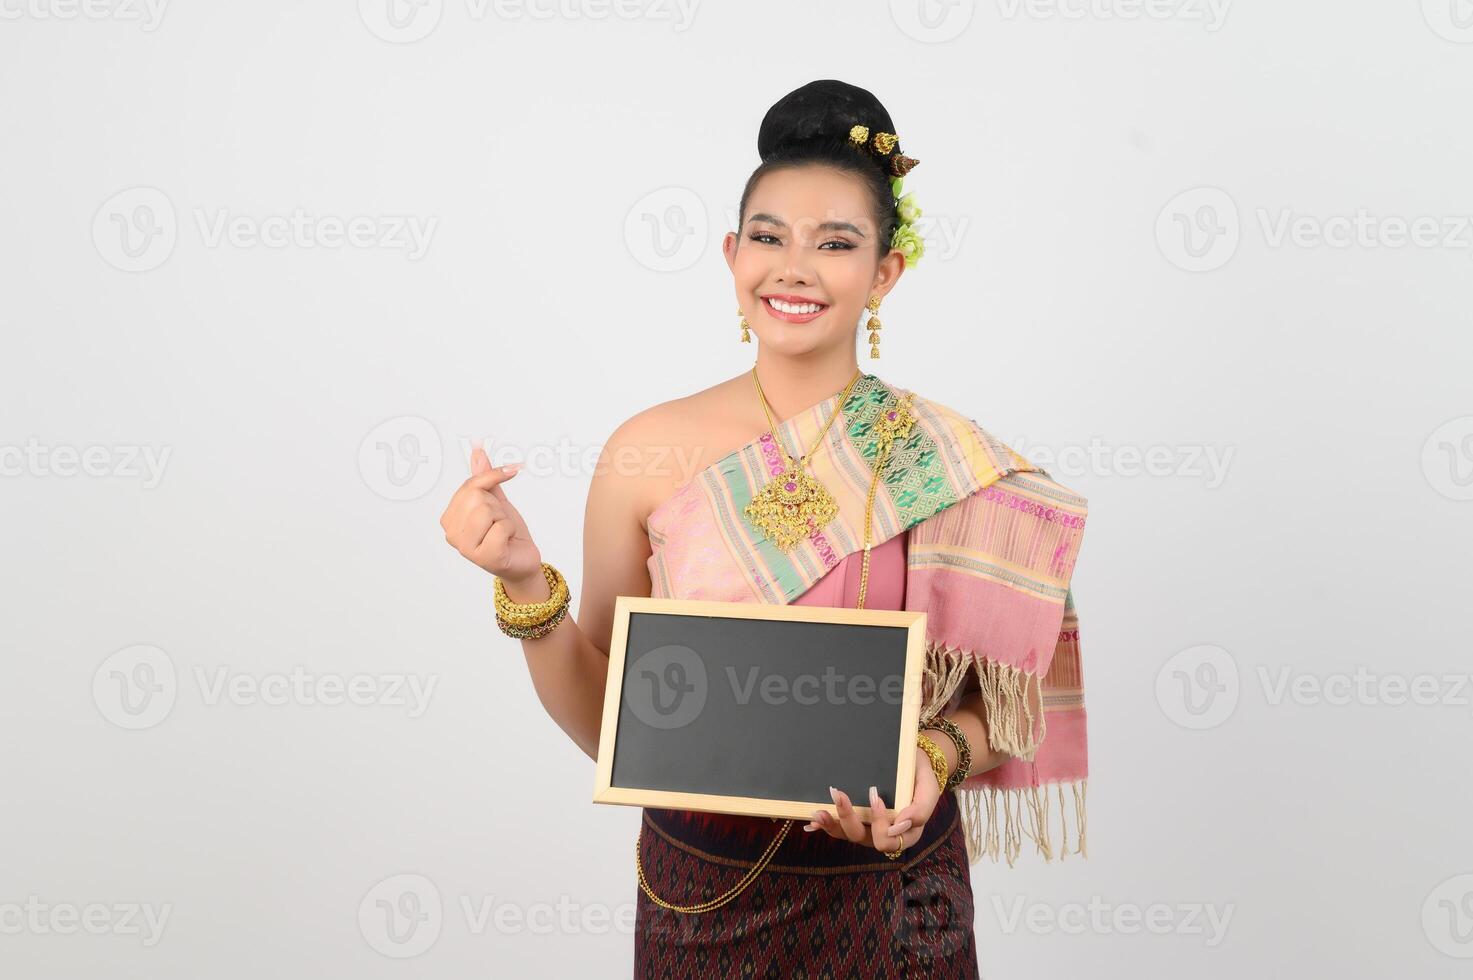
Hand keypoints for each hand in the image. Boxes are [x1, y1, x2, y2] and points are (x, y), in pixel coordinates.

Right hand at [439, 442, 541, 582]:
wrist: (522, 560)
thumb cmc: (506, 532)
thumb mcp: (496, 500)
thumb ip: (484, 478)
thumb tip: (477, 450)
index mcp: (450, 517)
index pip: (469, 486)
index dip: (493, 476)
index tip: (512, 469)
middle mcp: (452, 533)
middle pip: (477, 497)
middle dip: (497, 506)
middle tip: (500, 522)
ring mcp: (465, 548)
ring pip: (488, 511)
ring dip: (503, 519)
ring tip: (502, 533)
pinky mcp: (484, 557)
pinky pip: (501, 528)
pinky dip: (510, 532)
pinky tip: (506, 543)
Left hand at [802, 747, 942, 856]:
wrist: (912, 762)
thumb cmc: (920, 777)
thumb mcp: (929, 789)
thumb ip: (921, 809)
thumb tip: (900, 823)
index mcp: (905, 834)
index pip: (888, 840)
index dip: (880, 824)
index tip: (877, 797)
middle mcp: (884, 835)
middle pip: (862, 838)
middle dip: (848, 818)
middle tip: (840, 794)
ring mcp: (868, 828)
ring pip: (848, 834)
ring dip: (831, 824)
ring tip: (818, 812)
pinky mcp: (857, 818)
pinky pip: (840, 827)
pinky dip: (825, 825)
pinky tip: (812, 821)